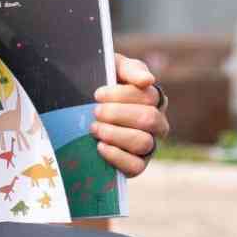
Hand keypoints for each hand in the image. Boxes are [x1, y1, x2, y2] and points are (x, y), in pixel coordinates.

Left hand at [90, 54, 168, 177]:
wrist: (79, 109)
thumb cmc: (102, 86)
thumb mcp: (113, 69)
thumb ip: (131, 69)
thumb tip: (148, 80)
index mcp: (154, 99)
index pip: (149, 96)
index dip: (122, 95)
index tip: (97, 94)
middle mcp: (156, 124)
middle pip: (149, 119)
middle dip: (117, 114)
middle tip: (96, 112)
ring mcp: (148, 146)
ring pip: (143, 142)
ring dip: (115, 134)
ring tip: (94, 128)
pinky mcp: (136, 166)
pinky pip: (136, 167)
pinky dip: (118, 157)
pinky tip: (100, 146)